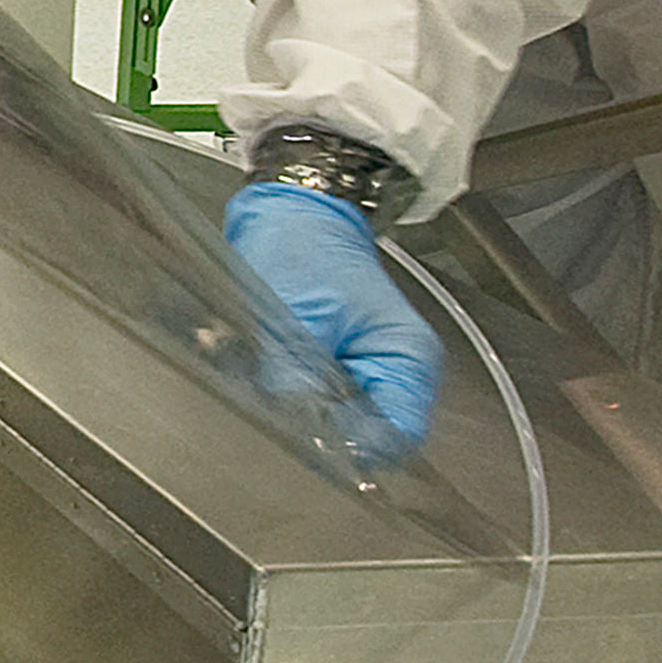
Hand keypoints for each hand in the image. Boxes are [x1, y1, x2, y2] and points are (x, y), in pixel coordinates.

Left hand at [224, 181, 441, 462]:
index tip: (306, 440)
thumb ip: (297, 376)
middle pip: (361, 434)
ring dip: (290, 404)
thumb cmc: (304, 249)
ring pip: (329, 418)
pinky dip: (280, 385)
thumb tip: (296, 427)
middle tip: (270, 400)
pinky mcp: (331, 365)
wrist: (289, 213)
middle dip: (314, 425)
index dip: (352, 449)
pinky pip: (308, 395)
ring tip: (258, 368)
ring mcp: (362, 370)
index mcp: (407, 360)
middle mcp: (392, 372)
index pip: (396, 438)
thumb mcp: (299, 315)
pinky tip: (254, 360)